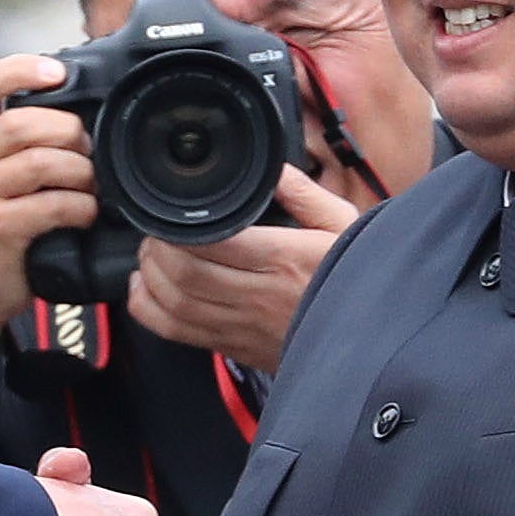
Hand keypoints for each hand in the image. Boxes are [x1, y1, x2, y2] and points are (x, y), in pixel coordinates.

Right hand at [0, 53, 96, 416]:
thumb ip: (20, 144)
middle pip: (23, 122)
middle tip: (88, 153)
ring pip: (42, 161)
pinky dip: (81, 208)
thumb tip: (82, 115)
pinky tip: (85, 216)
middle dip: (70, 132)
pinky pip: (52, 204)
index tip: (58, 72)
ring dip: (81, 173)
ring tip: (90, 188)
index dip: (21, 69)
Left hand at [128, 165, 359, 372]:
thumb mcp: (343, 225)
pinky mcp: (235, 346)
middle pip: (185, 273)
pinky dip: (149, 310)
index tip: (173, 214)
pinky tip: (146, 290)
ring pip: (176, 303)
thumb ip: (303, 192)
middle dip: (158, 248)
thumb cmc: (356, 280)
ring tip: (151, 254)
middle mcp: (258, 295)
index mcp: (283, 258)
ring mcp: (243, 325)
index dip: (180, 228)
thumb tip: (271, 168)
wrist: (368, 339)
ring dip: (150, 275)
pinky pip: (178, 333)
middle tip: (156, 231)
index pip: (214, 242)